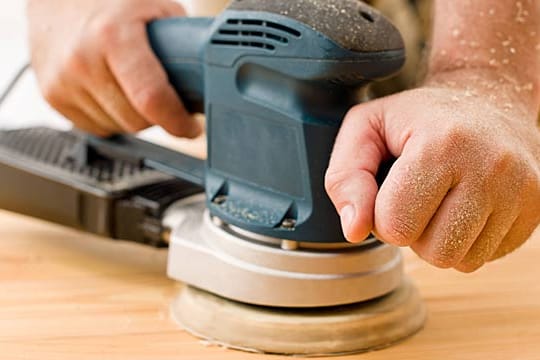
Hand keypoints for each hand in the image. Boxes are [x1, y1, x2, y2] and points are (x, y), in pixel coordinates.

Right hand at [27, 0, 200, 136]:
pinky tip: (113, 92)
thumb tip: (211, 82)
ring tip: (134, 89)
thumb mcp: (156, 9)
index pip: (151, 99)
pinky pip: (96, 127)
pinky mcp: (52, 95)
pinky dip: (111, 117)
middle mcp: (82, 61)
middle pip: (137, 120)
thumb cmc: (111, 1)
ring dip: (134, 117)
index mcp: (113, 36)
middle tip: (165, 100)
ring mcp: (62, 81)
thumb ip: (184, 45)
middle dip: (159, 116)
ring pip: (118, 128)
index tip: (190, 127)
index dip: (177, 121)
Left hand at [325, 70, 539, 271]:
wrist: (488, 97)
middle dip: (413, 232)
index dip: (382, 216)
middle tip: (417, 196)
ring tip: (441, 200)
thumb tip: (355, 231)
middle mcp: (491, 167)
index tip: (391, 190)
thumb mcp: (365, 128)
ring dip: (440, 239)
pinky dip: (467, 240)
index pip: (396, 226)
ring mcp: (522, 189)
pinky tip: (466, 205)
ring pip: (462, 261)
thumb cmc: (417, 116)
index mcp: (442, 144)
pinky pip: (487, 256)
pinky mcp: (538, 206)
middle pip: (433, 252)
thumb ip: (345, 178)